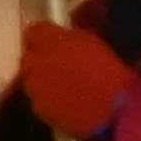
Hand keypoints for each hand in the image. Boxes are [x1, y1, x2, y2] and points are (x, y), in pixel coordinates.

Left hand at [14, 17, 132, 140]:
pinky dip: (48, 101)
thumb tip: (64, 38)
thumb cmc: (109, 71)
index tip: (53, 43)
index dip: (43, 38)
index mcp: (50, 40)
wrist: (112, 107)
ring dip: (43, 82)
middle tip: (58, 66)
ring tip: (63, 88)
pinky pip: (39, 101)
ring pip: (32, 81)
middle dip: (40, 61)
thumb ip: (71, 38)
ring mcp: (35, 87)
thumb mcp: (93, 42)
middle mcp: (36, 61)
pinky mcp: (39, 109)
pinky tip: (65, 104)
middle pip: (28, 58)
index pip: (33, 31)